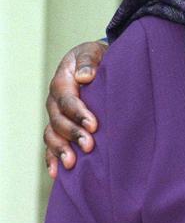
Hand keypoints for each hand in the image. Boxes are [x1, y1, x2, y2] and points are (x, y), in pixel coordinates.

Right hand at [44, 40, 107, 177]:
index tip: (94, 125)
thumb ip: (89, 61)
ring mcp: (56, 115)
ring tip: (72, 163)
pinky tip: (57, 171)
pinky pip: (51, 143)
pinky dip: (52, 157)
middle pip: (58, 121)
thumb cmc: (95, 57)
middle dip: (73, 134)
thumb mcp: (93, 51)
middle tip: (89, 145)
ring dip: (61, 150)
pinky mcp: (60, 125)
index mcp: (62, 82)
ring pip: (52, 135)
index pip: (68, 100)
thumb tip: (84, 76)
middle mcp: (55, 101)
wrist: (93, 62)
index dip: (79, 113)